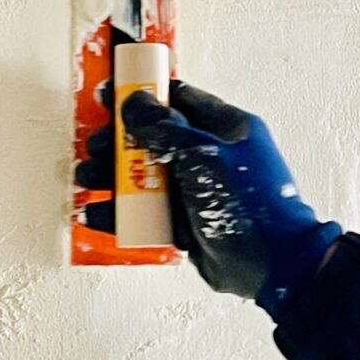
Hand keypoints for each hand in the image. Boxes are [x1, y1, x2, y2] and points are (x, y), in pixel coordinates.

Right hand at [75, 79, 340, 317]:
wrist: (271, 264)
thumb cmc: (250, 204)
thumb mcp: (205, 155)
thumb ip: (167, 128)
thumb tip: (136, 102)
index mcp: (226, 129)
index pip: (179, 99)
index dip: (143, 95)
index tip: (110, 97)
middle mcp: (210, 156)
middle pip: (153, 138)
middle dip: (119, 141)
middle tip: (96, 147)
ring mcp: (198, 190)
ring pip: (145, 176)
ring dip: (112, 176)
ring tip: (88, 180)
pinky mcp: (187, 223)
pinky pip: (147, 212)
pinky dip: (121, 212)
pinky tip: (97, 213)